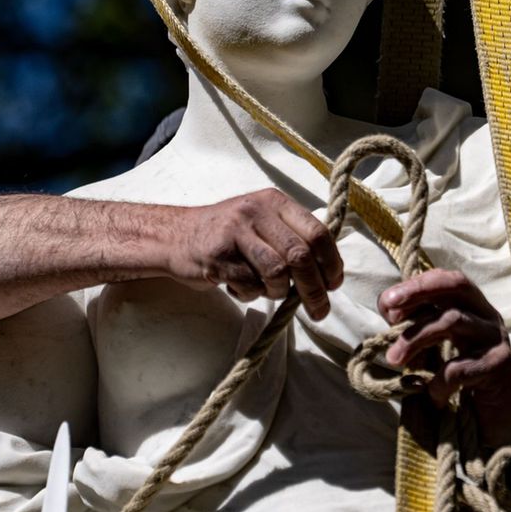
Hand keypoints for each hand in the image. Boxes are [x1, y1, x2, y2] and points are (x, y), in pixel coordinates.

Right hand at [167, 188, 341, 318]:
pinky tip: (241, 287)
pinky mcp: (218, 256)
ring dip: (279, 292)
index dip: (332, 262)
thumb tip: (329, 273)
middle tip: (319, 310)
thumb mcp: (262, 222)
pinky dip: (251, 294)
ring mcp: (236, 232)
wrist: (176, 235)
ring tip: (269, 292)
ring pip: (277, 273)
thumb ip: (292, 238)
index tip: (334, 285)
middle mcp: (257, 211)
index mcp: (274, 201)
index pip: (317, 232)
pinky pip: (250, 285)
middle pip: (300, 255)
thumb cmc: (228, 234)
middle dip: (314, 288)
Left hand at [378, 269, 510, 449]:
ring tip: (394, 359)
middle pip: (456, 286)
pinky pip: (459, 367)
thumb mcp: (441, 345)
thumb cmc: (464, 377)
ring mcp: (495, 338)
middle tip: (390, 314)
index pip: (447, 279)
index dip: (417, 285)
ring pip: (452, 321)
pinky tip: (432, 396)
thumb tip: (389, 310)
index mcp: (474, 306)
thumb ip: (420, 324)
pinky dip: (438, 382)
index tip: (388, 302)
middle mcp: (488, 315)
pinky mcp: (498, 365)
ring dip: (415, 338)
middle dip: (419, 292)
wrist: (500, 417)